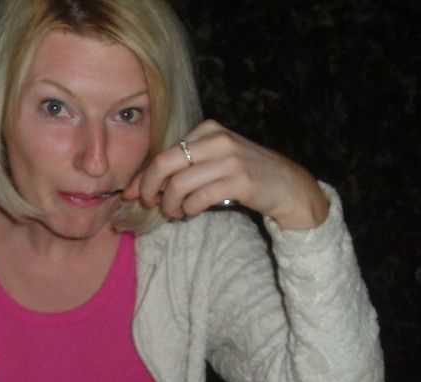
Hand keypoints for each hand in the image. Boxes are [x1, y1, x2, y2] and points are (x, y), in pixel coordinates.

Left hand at [123, 119, 328, 229]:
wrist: (287, 185)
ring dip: (170, 204)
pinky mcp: (239, 180)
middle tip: (150, 203)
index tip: (132, 193)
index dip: (143, 176)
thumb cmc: (245, 175)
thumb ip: (185, 166)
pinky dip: (189, 209)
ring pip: (179, 184)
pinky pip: (199, 198)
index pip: (163, 152)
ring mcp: (229, 159)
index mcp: (207, 130)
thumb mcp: (216, 160)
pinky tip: (192, 212)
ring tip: (175, 212)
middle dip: (148, 188)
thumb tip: (142, 186)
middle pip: (164, 164)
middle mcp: (217, 139)